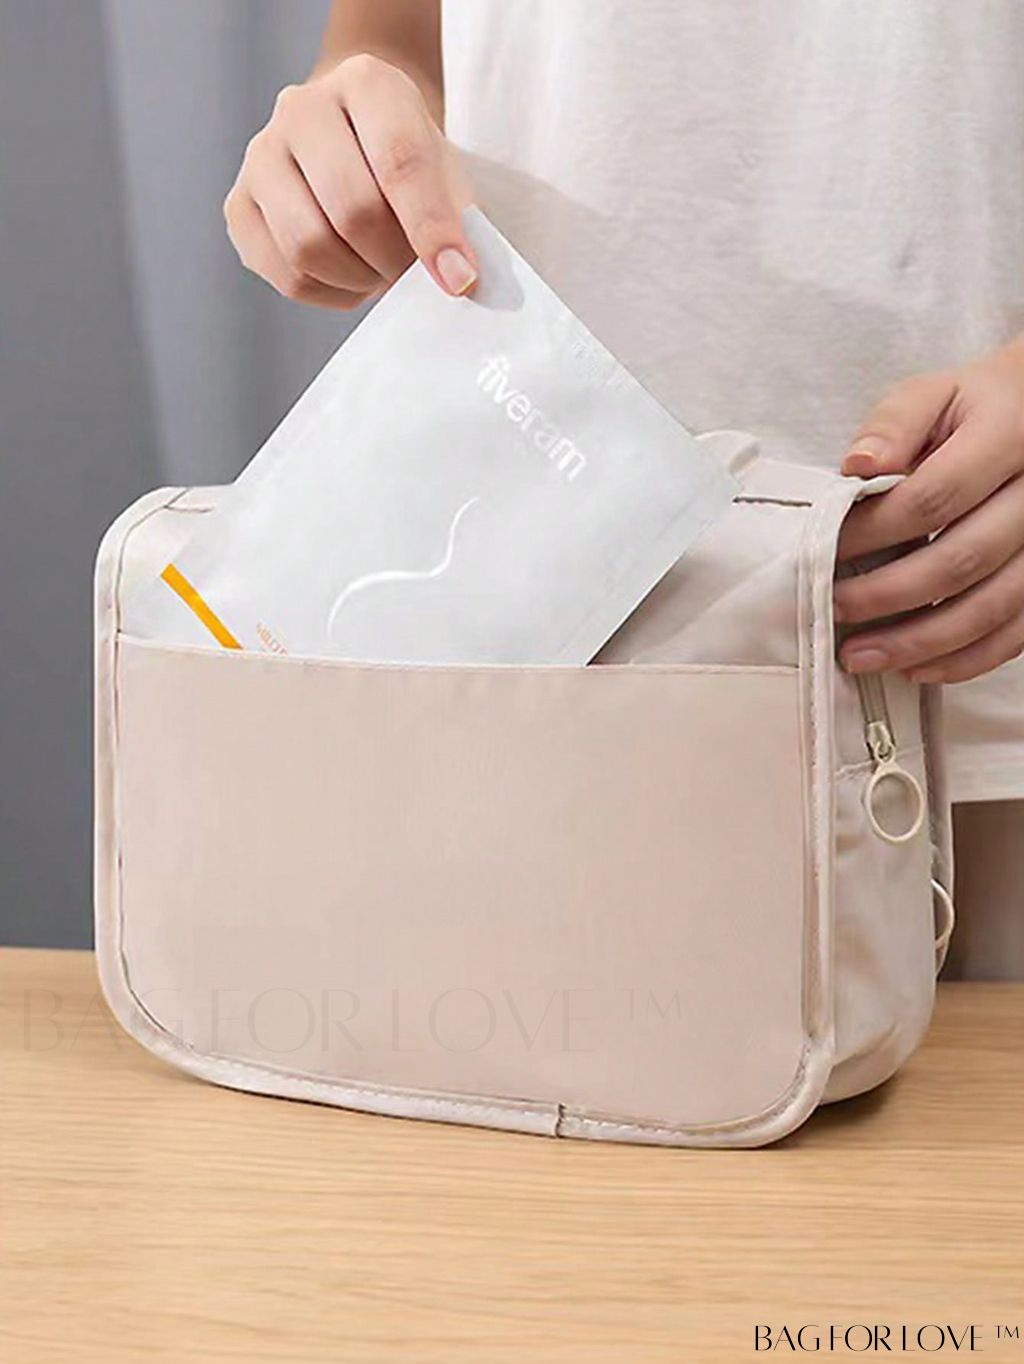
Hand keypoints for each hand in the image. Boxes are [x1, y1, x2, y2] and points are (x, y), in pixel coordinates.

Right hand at [224, 54, 475, 308]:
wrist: (355, 138)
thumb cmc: (406, 161)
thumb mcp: (446, 172)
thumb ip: (456, 220)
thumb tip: (456, 278)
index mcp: (365, 82)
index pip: (399, 161)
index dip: (431, 230)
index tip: (459, 278)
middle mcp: (301, 108)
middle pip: (351, 209)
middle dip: (393, 259)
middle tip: (412, 273)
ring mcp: (261, 155)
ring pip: (309, 246)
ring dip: (358, 278)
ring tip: (380, 272)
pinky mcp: (239, 206)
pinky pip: (286, 274)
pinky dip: (328, 292)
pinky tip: (350, 277)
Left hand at [834, 337, 1023, 682]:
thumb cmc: (974, 410)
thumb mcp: (932, 395)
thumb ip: (893, 425)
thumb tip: (857, 467)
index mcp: (1007, 437)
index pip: (935, 497)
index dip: (875, 532)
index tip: (827, 551)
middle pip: (962, 559)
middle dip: (888, 594)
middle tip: (834, 609)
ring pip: (990, 607)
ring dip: (920, 641)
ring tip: (862, 655)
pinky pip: (1015, 633)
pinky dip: (964, 660)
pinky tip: (916, 667)